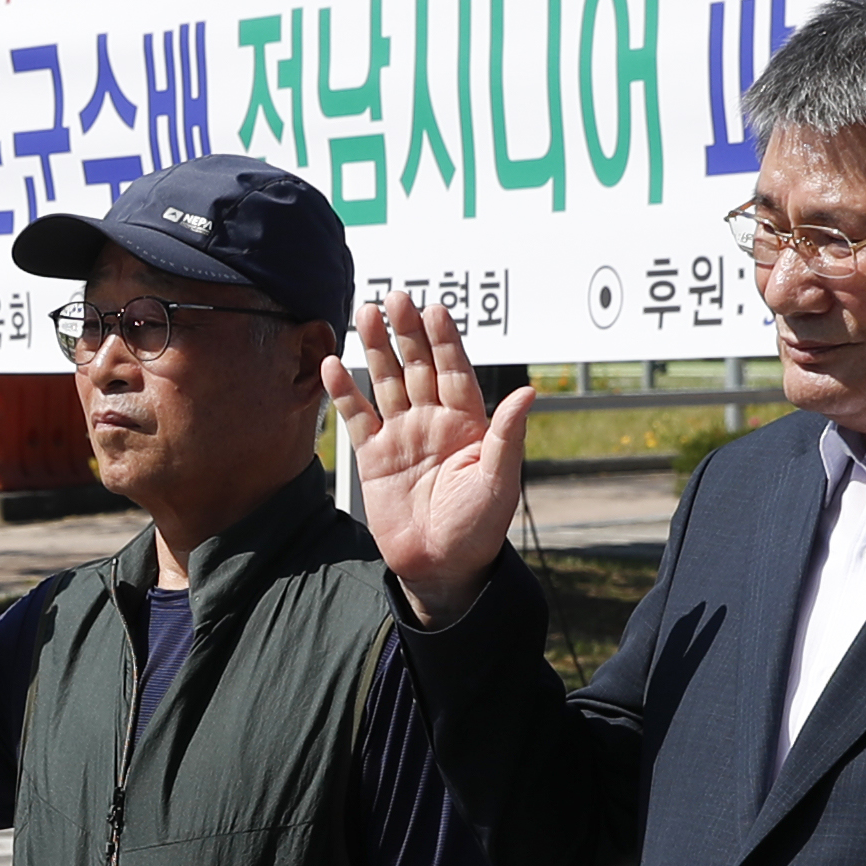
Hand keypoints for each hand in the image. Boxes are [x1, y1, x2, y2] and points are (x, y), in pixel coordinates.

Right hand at [331, 295, 538, 626]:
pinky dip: (344, 392)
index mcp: (468, 423)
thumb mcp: (499, 481)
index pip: (455, 370)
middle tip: (396, 298)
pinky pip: (357, 417)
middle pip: (418, 366)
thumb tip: (531, 392)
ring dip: (376, 350)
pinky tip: (334, 365)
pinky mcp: (374, 457)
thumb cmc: (478, 527)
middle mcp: (433, 421)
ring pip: (387, 382)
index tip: (435, 310)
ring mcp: (402, 436)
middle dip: (406, 333)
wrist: (441, 567)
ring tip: (365, 314)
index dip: (445, 341)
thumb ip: (507, 436)